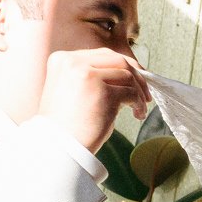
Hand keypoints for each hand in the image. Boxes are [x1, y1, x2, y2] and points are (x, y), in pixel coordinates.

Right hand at [35, 46, 150, 154]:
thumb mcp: (71, 90)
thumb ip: (92, 77)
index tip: (135, 78)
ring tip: (139, 108)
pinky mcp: (102, 92)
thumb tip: (127, 75)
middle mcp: (73, 62)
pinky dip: (139, 104)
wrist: (56, 146)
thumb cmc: (66, 124)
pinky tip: (137, 115)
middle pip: (116, 59)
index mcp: (62, 59)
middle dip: (136, 75)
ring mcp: (87, 75)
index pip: (101, 55)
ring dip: (138, 92)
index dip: (122, 66)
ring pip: (126, 75)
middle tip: (145, 93)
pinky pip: (131, 93)